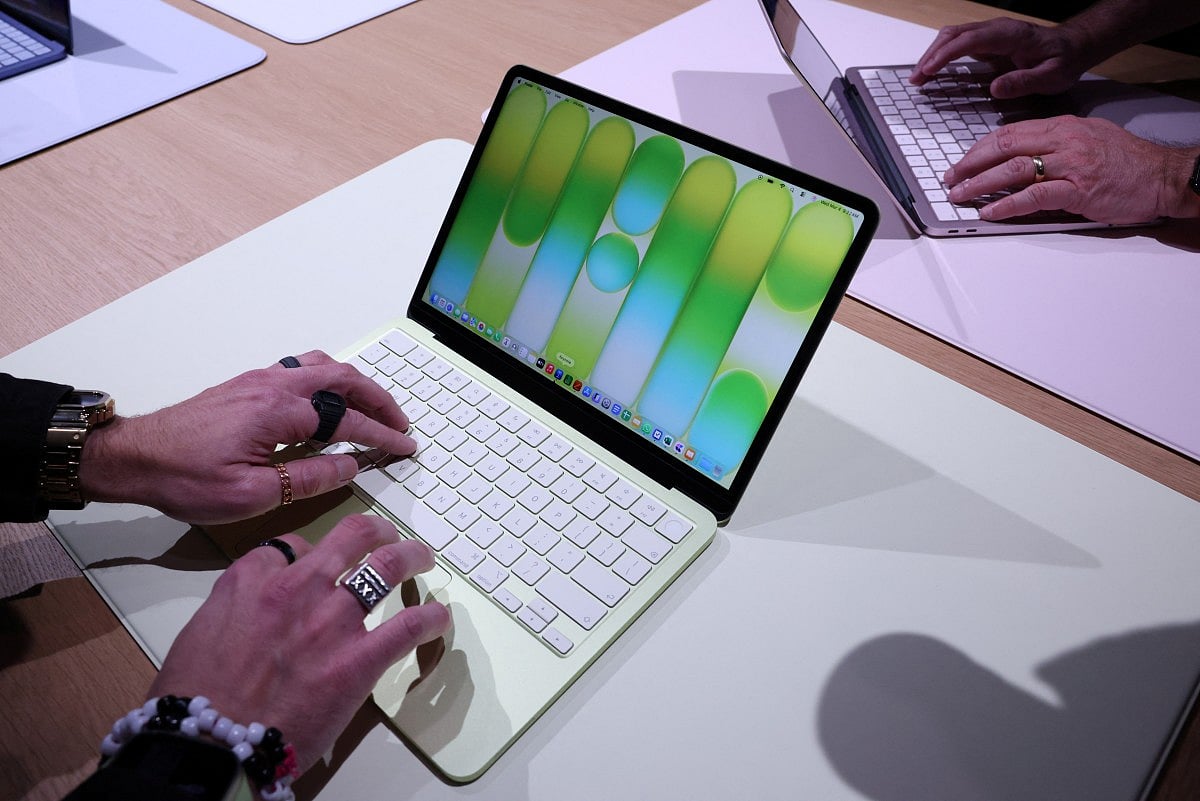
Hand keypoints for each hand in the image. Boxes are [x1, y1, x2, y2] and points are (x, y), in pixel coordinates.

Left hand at [80, 351, 416, 523]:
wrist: (134, 457)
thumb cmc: (184, 478)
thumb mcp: (252, 494)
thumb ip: (308, 477)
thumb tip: (350, 465)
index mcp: (279, 411)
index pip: (348, 418)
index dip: (382, 434)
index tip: (404, 446)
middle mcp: (273, 385)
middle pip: (344, 378)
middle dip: (380, 399)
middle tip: (401, 422)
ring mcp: (259, 379)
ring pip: (323, 366)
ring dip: (356, 384)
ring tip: (374, 407)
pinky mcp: (247, 383)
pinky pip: (302, 369)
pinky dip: (331, 379)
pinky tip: (331, 399)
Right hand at [149, 514, 450, 772]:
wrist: (208, 744)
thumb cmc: (194, 699)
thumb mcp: (199, 632)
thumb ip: (233, 608)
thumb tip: (253, 609)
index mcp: (252, 580)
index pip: (292, 545)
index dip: (309, 550)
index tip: (318, 560)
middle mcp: (297, 589)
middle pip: (350, 537)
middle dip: (376, 530)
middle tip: (388, 536)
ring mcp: (331, 622)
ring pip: (386, 567)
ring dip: (411, 557)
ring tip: (422, 558)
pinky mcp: (357, 660)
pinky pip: (407, 627)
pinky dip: (429, 618)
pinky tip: (438, 617)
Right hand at [910, 17, 1088, 98]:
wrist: (1072, 47)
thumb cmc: (1063, 61)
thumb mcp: (1052, 76)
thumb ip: (1025, 82)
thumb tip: (995, 89)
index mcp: (1009, 35)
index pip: (969, 40)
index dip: (946, 55)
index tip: (928, 71)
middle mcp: (996, 29)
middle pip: (954, 34)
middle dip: (930, 55)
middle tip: (915, 79)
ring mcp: (990, 34)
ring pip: (952, 37)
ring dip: (932, 55)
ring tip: (917, 78)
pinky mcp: (986, 42)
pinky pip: (957, 44)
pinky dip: (940, 56)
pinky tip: (931, 71)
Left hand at [942, 116, 1197, 223]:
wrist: (1165, 175)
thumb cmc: (1128, 162)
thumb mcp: (1089, 139)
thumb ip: (1055, 145)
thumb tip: (1021, 157)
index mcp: (1063, 127)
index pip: (1010, 132)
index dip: (980, 148)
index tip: (962, 161)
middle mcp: (1064, 141)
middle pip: (1005, 146)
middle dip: (971, 163)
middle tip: (951, 178)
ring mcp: (1071, 165)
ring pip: (1014, 168)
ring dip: (980, 183)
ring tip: (960, 195)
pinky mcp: (1079, 190)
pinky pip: (1035, 195)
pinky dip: (1008, 203)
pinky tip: (990, 211)